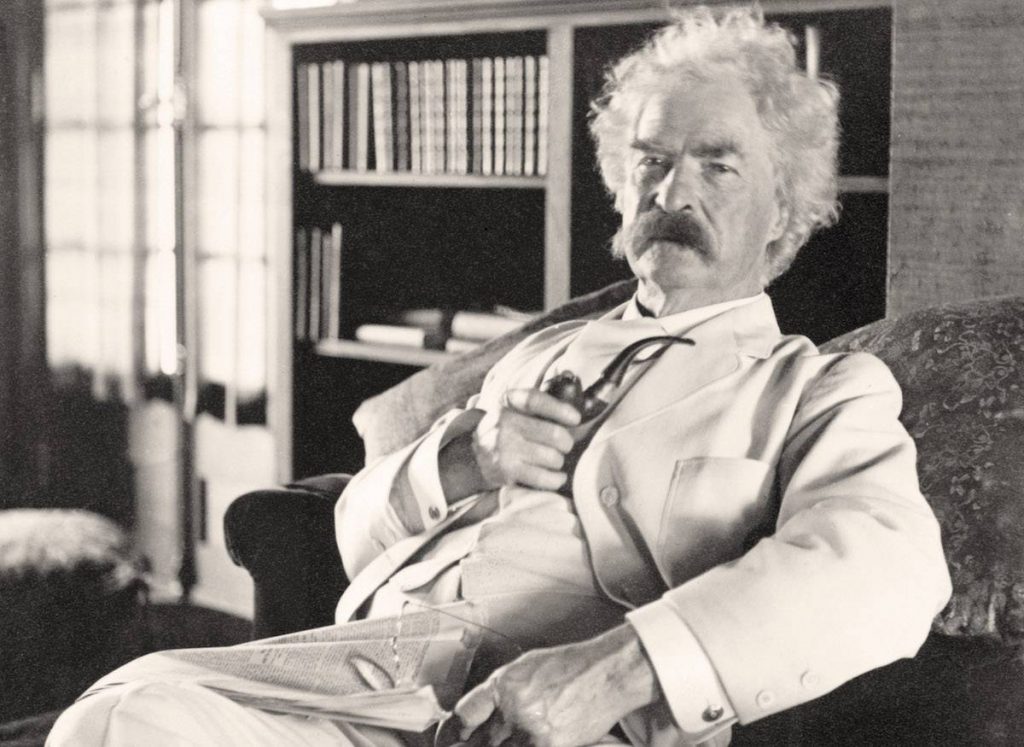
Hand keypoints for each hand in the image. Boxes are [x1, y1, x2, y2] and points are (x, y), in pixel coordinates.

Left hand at [447, 625, 658, 746]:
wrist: (607, 673)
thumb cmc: (571, 667)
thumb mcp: (527, 668)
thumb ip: (501, 692)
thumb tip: (479, 716)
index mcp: (504, 683)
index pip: (464, 715)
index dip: (451, 732)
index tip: (447, 740)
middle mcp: (514, 707)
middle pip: (480, 742)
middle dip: (476, 746)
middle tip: (473, 744)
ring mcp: (532, 729)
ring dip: (501, 746)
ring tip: (517, 734)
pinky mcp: (551, 745)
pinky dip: (523, 746)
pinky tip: (532, 740)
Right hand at [471, 388, 581, 491]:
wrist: (473, 455)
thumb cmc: (506, 429)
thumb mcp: (513, 408)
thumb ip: (539, 404)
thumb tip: (575, 412)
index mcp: (508, 402)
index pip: (535, 400)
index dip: (559, 409)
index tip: (575, 418)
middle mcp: (503, 423)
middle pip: (554, 434)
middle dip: (566, 442)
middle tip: (564, 445)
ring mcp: (504, 448)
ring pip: (552, 458)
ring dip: (558, 461)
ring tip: (553, 460)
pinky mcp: (506, 471)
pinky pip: (544, 477)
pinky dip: (556, 479)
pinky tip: (556, 476)